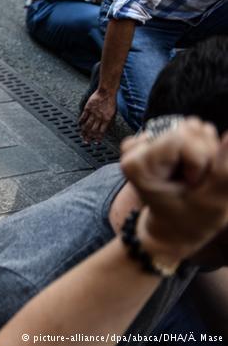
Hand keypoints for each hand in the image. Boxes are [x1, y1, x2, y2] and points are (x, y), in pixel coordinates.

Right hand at [79, 88, 115, 142]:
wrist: (107, 92)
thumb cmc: (111, 101)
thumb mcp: (113, 113)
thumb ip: (109, 121)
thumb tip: (105, 128)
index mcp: (107, 119)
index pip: (101, 132)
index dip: (98, 138)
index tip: (96, 142)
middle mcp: (99, 117)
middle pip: (93, 130)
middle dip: (89, 137)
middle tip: (86, 141)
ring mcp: (93, 113)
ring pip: (87, 125)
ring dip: (84, 132)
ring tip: (82, 136)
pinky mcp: (88, 108)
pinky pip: (83, 117)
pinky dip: (80, 122)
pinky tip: (79, 125)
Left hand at [120, 119, 227, 262]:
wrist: (173, 227)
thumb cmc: (190, 220)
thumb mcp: (211, 202)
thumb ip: (224, 170)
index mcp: (137, 164)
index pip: (182, 139)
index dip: (199, 161)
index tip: (192, 184)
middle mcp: (135, 148)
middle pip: (189, 129)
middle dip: (204, 156)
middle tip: (195, 182)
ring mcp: (146, 140)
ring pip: (194, 127)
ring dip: (205, 153)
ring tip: (193, 177)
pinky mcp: (159, 137)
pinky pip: (193, 130)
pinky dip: (201, 148)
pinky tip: (191, 168)